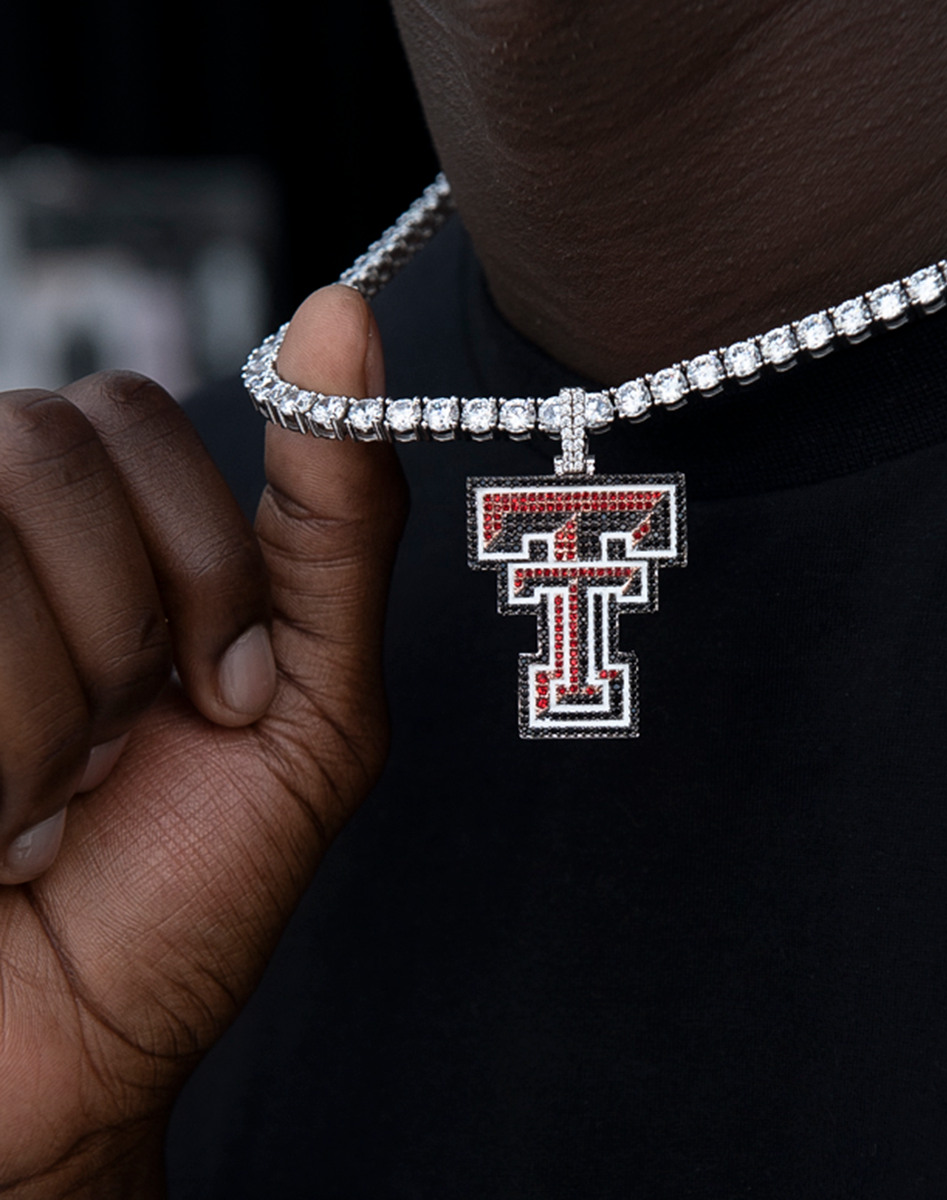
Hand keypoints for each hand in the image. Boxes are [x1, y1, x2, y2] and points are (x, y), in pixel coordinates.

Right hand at [0, 285, 405, 1196]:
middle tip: (122, 751)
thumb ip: (333, 523)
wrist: (63, 1051)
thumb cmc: (185, 889)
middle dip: (118, 632)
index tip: (222, 690)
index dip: (194, 563)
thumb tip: (343, 316)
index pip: (122, 413)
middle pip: (36, 451)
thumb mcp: (311, 703)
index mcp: (99, 544)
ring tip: (37, 800)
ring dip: (35, 710)